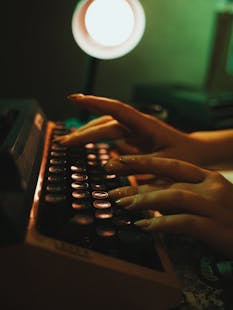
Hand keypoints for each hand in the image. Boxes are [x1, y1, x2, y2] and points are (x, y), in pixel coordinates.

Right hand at [55, 94, 212, 166]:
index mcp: (146, 125)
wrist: (198, 153)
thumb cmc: (185, 156)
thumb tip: (107, 165)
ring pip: (106, 127)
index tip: (75, 98)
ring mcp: (135, 129)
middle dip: (84, 131)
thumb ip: (138, 165)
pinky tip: (87, 140)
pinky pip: (111, 133)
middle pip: (105, 124)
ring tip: (69, 141)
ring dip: (87, 133)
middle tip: (63, 141)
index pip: (116, 110)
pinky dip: (97, 136)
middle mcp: (138, 124)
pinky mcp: (134, 136)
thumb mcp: (164, 163)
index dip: (96, 103)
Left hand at [105, 154, 232, 256]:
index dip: (145, 162)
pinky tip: (144, 227)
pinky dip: (161, 224)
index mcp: (209, 177)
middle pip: (167, 182)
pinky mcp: (216, 228)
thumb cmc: (231, 219)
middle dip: (137, 186)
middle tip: (113, 193)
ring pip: (173, 197)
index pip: (172, 165)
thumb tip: (150, 197)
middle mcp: (212, 187)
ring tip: (123, 207)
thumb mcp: (209, 200)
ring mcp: (215, 206)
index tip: (121, 162)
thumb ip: (183, 195)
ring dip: (145, 201)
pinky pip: (183, 223)